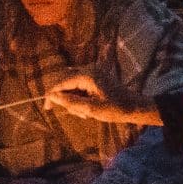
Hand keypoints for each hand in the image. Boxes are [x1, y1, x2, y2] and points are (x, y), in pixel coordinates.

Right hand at [44, 72, 161, 125]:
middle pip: (66, 82)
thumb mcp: (91, 109)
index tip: (47, 108)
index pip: (61, 82)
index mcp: (87, 75)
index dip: (52, 95)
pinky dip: (80, 98)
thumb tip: (52, 96)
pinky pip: (80, 86)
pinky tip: (88, 108)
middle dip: (67, 99)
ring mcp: (92, 72)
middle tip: (77, 113)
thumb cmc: (115, 109)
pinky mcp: (95, 77)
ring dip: (74, 100)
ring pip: (72, 85)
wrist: (135, 106)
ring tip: (85, 113)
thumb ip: (70, 102)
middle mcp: (88, 69)